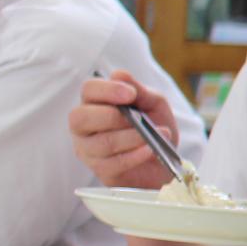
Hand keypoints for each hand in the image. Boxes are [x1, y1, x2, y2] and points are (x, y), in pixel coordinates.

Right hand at [68, 71, 182, 189]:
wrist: (165, 159)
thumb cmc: (154, 126)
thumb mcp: (153, 104)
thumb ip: (139, 90)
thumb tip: (120, 74)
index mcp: (95, 103)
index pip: (88, 90)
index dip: (107, 90)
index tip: (130, 94)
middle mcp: (84, 126)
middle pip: (81, 118)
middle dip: (112, 117)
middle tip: (138, 118)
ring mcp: (89, 150)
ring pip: (101, 143)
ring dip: (132, 137)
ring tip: (157, 135)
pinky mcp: (101, 171)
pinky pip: (113, 163)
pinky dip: (136, 155)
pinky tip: (151, 150)